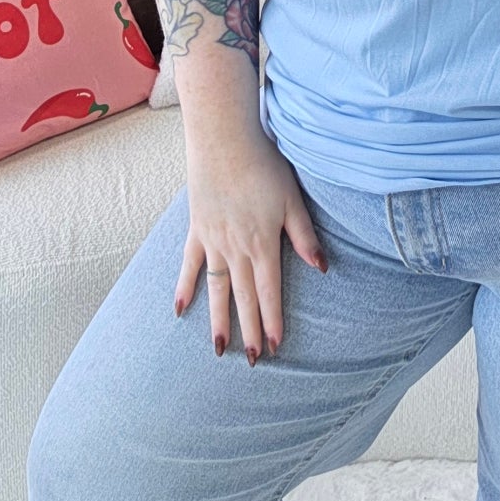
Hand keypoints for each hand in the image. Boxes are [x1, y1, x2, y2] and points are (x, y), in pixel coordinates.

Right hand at [175, 126, 328, 363]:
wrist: (224, 139)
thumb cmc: (263, 165)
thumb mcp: (292, 199)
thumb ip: (304, 235)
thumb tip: (321, 268)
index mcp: (262, 243)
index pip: (269, 291)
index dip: (273, 320)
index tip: (276, 347)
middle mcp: (236, 248)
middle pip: (243, 297)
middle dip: (250, 330)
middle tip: (254, 361)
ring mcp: (213, 241)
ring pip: (217, 289)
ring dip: (218, 320)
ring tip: (219, 349)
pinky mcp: (196, 229)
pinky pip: (189, 264)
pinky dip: (184, 287)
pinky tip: (179, 310)